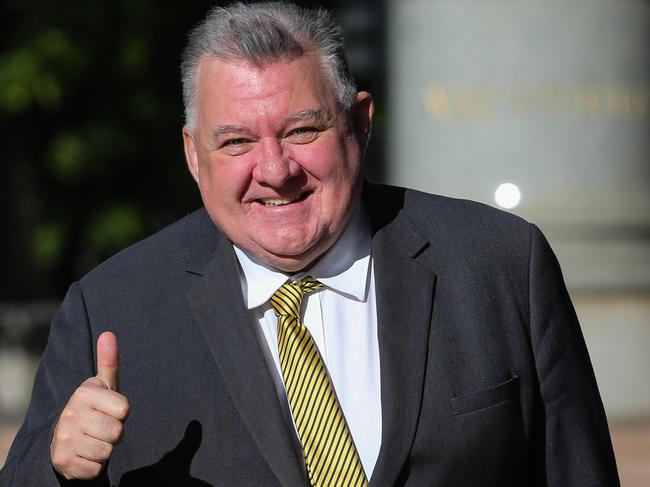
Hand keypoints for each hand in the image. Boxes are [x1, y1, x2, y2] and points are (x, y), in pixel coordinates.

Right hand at [50, 331, 129, 479]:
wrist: (63, 438)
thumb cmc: (94, 408)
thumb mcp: (103, 385)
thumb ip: (109, 361)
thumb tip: (108, 333)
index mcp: (84, 393)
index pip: (125, 409)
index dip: (121, 413)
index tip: (108, 410)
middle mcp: (70, 414)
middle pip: (118, 432)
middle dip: (114, 433)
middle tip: (101, 428)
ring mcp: (64, 439)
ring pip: (107, 451)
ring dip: (105, 449)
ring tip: (92, 440)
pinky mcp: (63, 461)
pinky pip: (96, 469)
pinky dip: (94, 465)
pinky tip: (84, 454)